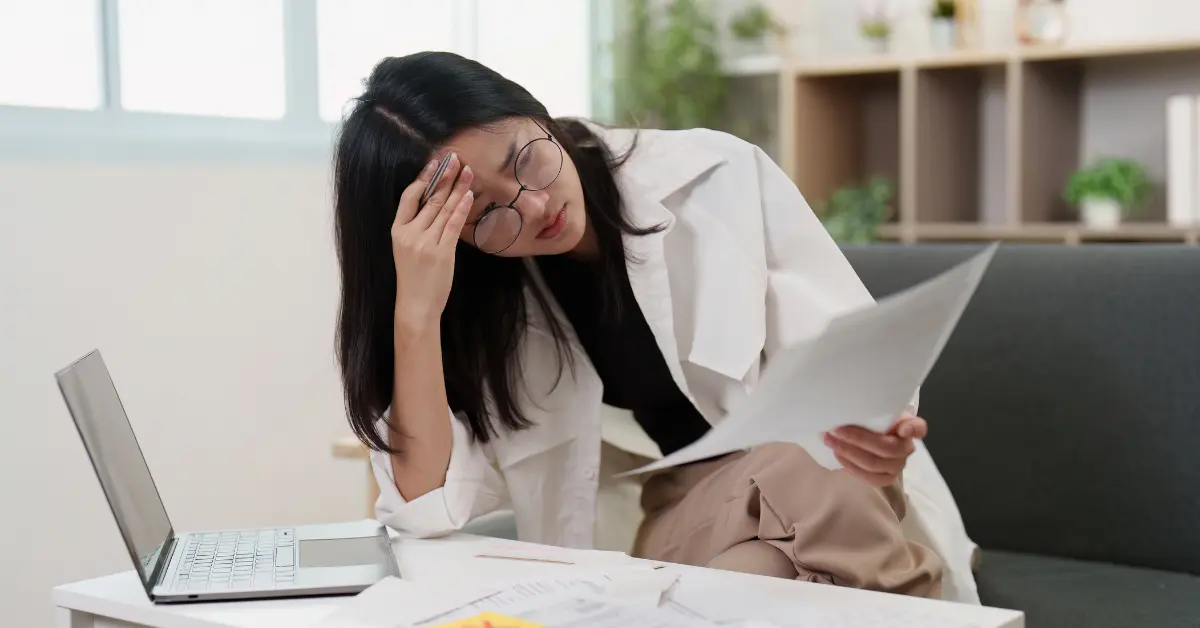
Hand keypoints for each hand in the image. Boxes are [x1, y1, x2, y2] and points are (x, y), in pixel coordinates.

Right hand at [391, 153, 473, 331]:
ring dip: (458, 188)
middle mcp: (410, 234)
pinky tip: (468, 195)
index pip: (409, 197)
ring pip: (444, 209)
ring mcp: (426, 243)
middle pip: (431, 199)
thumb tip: (435, 204)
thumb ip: (417, 228)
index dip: (423, 178)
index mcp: (397, 231)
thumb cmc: (414, 277)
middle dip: (445, 177)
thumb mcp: (406, 249)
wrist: (416, 304)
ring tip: (467, 172)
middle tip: (456, 159)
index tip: (434, 163)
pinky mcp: (442, 253)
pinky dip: (461, 209)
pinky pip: (453, 225)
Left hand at [822, 414, 926, 487]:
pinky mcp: (886, 478)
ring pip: (875, 464)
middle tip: (835, 430)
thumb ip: (872, 408)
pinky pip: (870, 478)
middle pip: (886, 448)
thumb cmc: (871, 419)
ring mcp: (898, 465)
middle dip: (857, 439)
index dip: (912, 430)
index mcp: (909, 426)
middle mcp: (907, 447)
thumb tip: (849, 404)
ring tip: (830, 441)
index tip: (902, 428)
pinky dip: (851, 467)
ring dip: (848, 453)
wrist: (868, 435)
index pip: (918, 428)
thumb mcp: (875, 409)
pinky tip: (838, 455)